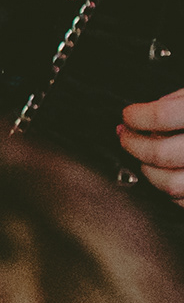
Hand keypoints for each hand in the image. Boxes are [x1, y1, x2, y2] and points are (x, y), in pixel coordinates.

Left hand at [120, 88, 183, 203]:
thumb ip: (177, 101)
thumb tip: (149, 109)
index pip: (162, 115)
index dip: (136, 116)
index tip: (128, 116)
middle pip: (160, 153)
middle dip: (133, 145)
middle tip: (125, 136)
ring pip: (172, 184)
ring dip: (149, 171)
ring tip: (145, 158)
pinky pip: (183, 201)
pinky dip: (170, 191)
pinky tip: (168, 174)